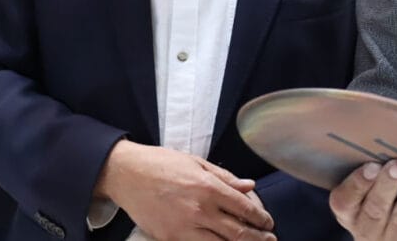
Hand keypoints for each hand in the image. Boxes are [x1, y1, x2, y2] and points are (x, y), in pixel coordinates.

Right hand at [95, 141, 275, 239]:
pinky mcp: (170, 239)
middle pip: (237, 233)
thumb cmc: (162, 164)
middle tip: (270, 239)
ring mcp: (184, 228)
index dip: (261, 219)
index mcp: (209, 188)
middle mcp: (200, 210)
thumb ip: (225, 178)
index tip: (268, 223)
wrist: (127, 174)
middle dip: (258, 238)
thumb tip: (250, 186)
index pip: (244, 208)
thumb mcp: (197, 163)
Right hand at [329, 161, 396, 239]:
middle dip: (389, 185)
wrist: (393, 230)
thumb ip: (368, 165)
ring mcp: (394, 237)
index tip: (372, 166)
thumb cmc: (378, 193)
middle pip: (376, 209)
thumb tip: (381, 131)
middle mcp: (368, 228)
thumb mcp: (364, 183)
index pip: (345, 200)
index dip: (358, 183)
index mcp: (349, 210)